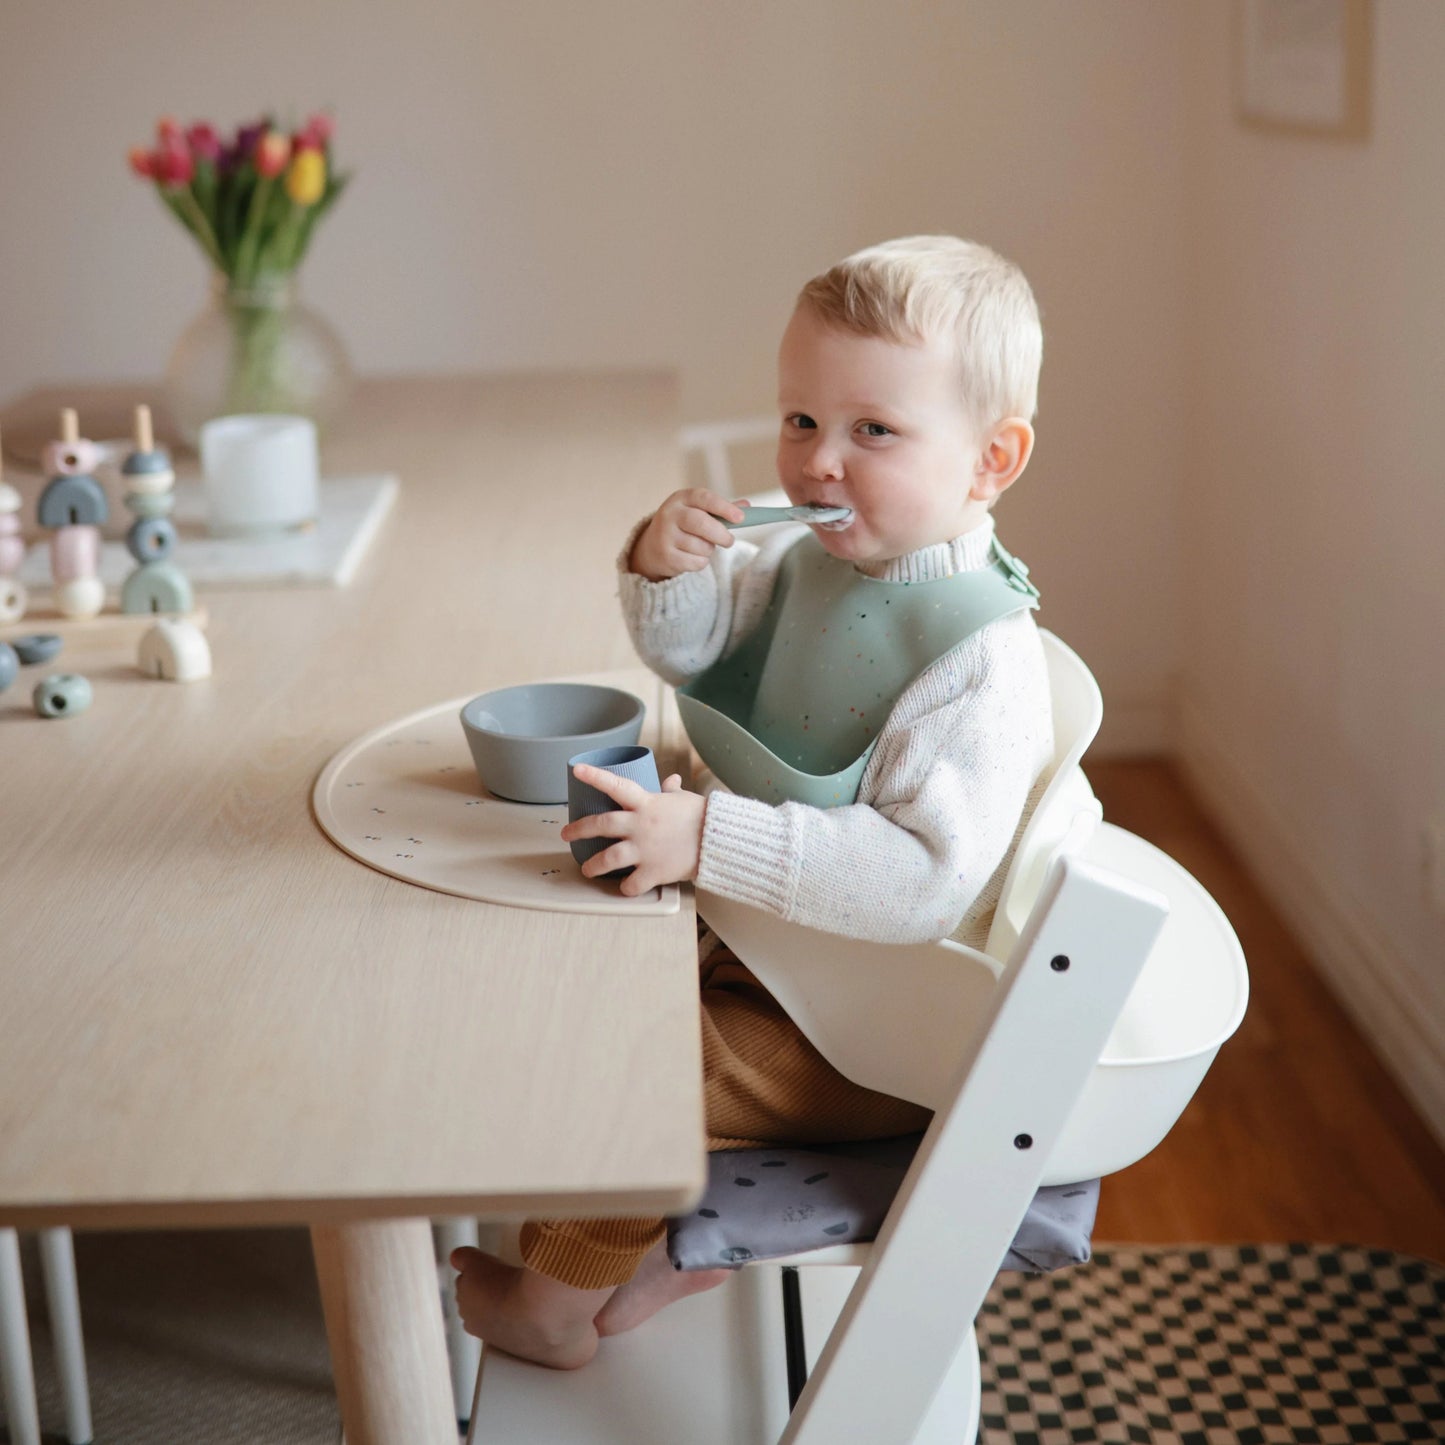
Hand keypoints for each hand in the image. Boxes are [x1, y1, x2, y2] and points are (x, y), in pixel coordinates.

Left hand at [560, 769, 704, 894]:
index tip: (577, 770)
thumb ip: (670, 791)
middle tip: (566, 834)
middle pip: (601, 825)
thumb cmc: (702, 816)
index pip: (615, 785)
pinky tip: (623, 888)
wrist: (718, 840)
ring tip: (587, 870)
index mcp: (647, 803)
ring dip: (594, 866)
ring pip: (608, 859)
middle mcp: (640, 825)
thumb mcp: (683, 799)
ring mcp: (645, 850)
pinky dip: (626, 888)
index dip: (594, 777)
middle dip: (579, 830)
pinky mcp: (653, 871)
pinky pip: (632, 884)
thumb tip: (670, 780)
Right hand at [629, 489, 747, 581]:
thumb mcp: (698, 511)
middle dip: (721, 534)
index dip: (724, 507)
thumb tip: (747, 506)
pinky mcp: (666, 556)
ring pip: (701, 546)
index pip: (704, 498)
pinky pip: (695, 562)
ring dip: (709, 550)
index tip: (740, 518)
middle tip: (729, 541)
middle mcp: (670, 514)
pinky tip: (691, 556)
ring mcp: (665, 535)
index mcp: (681, 498)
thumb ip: (721, 510)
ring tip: (701, 546)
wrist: (652, 547)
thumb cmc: (683, 526)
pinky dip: (701, 562)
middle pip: (701, 523)